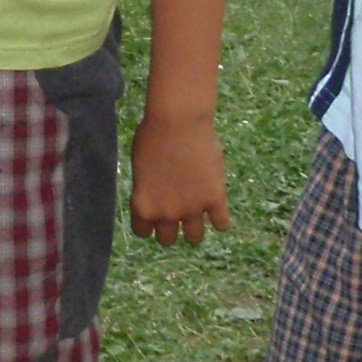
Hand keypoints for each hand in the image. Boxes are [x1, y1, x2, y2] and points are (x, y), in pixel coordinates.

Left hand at [130, 111, 230, 244]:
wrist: (178, 121)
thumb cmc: (153, 136)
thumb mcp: (140, 167)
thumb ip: (147, 189)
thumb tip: (156, 197)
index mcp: (143, 205)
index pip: (143, 233)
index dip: (148, 223)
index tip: (153, 214)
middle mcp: (166, 213)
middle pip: (167, 240)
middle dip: (170, 228)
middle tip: (174, 212)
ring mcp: (192, 209)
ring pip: (195, 238)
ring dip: (194, 228)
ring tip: (195, 212)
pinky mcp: (216, 199)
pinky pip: (222, 224)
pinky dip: (220, 219)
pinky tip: (216, 206)